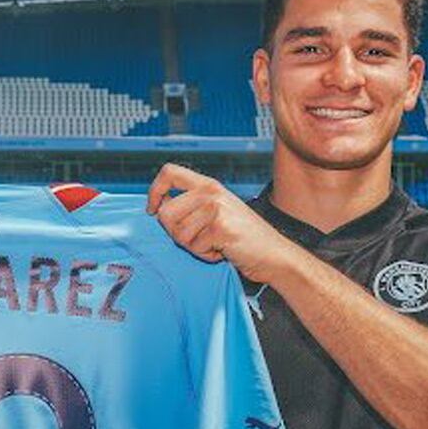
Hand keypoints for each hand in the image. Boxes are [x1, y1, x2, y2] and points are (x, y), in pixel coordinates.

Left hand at [146, 163, 292, 283]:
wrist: (274, 254)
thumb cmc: (243, 237)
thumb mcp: (217, 212)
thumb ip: (191, 206)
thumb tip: (158, 209)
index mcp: (208, 184)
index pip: (168, 173)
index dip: (154, 191)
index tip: (152, 209)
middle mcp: (211, 192)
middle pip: (165, 213)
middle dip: (176, 234)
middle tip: (199, 239)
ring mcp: (216, 208)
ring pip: (178, 234)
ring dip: (194, 247)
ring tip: (216, 243)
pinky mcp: (220, 228)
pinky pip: (195, 247)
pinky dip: (207, 256)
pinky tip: (224, 250)